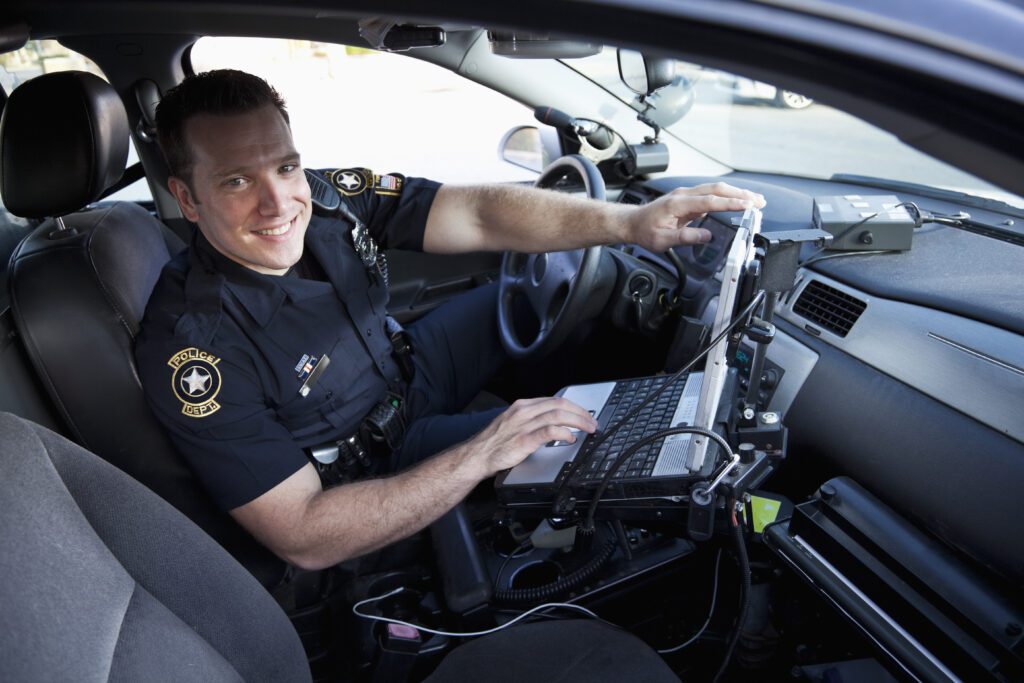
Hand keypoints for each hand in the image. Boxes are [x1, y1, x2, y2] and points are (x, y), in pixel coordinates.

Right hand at [464, 397, 597, 475]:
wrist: (476, 456)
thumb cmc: (493, 443)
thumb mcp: (513, 423)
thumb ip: (531, 420)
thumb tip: (553, 423)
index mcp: (522, 406)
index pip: (554, 400)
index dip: (574, 406)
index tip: (584, 414)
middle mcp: (524, 412)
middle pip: (560, 405)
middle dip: (581, 412)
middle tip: (592, 421)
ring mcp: (524, 425)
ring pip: (558, 415)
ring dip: (578, 421)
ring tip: (589, 429)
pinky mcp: (524, 440)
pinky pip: (549, 432)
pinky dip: (564, 433)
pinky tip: (571, 437)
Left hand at [628, 183, 765, 251]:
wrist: (633, 222)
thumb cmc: (646, 231)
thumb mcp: (663, 240)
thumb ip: (685, 237)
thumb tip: (707, 236)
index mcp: (678, 203)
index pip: (710, 201)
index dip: (730, 203)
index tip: (747, 206)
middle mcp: (684, 195)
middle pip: (717, 190)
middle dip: (740, 194)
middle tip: (759, 201)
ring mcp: (686, 195)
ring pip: (715, 189)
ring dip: (736, 193)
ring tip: (755, 200)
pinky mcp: (688, 198)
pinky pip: (711, 194)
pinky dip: (727, 196)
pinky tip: (738, 201)